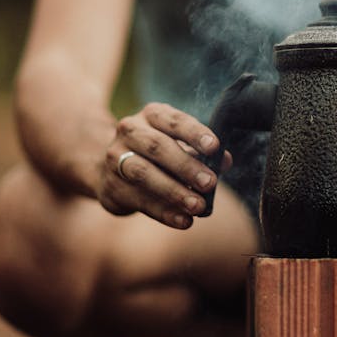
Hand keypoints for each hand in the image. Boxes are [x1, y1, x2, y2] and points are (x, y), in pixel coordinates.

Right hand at [97, 101, 230, 228]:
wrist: (111, 168)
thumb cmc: (158, 152)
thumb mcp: (180, 143)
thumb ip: (202, 151)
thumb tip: (225, 161)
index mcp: (152, 115)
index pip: (174, 120)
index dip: (194, 133)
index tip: (214, 147)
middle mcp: (130, 131)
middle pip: (157, 147)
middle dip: (186, 166)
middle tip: (210, 183)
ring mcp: (116, 158)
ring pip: (144, 174)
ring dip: (174, 191)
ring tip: (198, 206)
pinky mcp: (111, 187)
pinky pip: (140, 201)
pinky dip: (164, 212)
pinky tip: (184, 221)